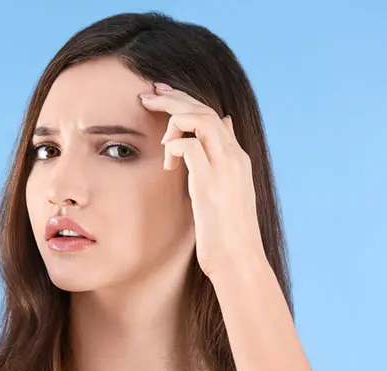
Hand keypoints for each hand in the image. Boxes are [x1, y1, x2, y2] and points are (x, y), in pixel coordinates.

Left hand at [140, 82, 266, 276]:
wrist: (239, 260)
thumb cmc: (228, 232)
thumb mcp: (227, 192)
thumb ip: (221, 162)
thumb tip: (222, 129)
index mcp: (237, 157)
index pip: (212, 114)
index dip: (186, 99)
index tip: (162, 93)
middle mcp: (234, 156)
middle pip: (204, 110)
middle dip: (173, 97)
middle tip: (147, 94)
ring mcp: (224, 167)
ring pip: (199, 119)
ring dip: (172, 117)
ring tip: (158, 134)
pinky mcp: (210, 182)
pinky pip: (187, 146)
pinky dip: (173, 147)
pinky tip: (167, 165)